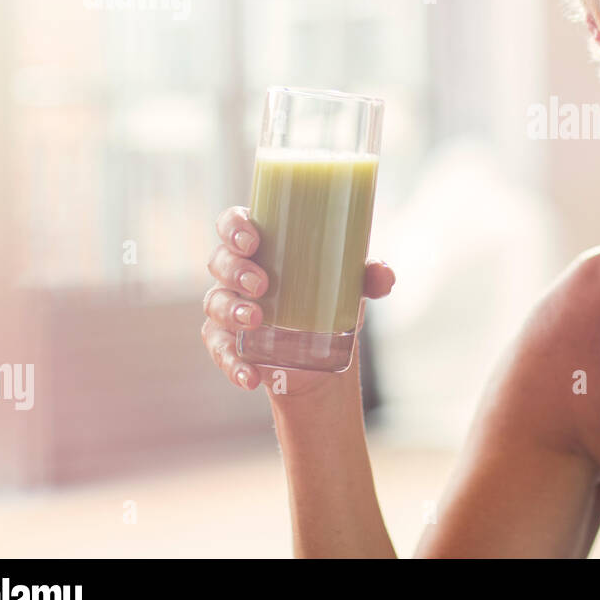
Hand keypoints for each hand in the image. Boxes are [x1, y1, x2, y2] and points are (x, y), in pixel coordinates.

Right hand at [201, 206, 395, 398]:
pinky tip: (250, 376)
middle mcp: (237, 273)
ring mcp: (228, 308)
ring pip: (215, 303)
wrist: (321, 358)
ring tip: (256, 320)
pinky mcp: (228, 343)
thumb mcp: (349, 287)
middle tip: (261, 284)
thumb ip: (369, 277)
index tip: (252, 240)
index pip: (233, 224)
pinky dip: (232, 364)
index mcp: (262, 247)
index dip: (234, 226)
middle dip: (236, 269)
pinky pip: (220, 350)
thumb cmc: (328, 301)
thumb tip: (384, 275)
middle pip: (220, 260)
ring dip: (232, 310)